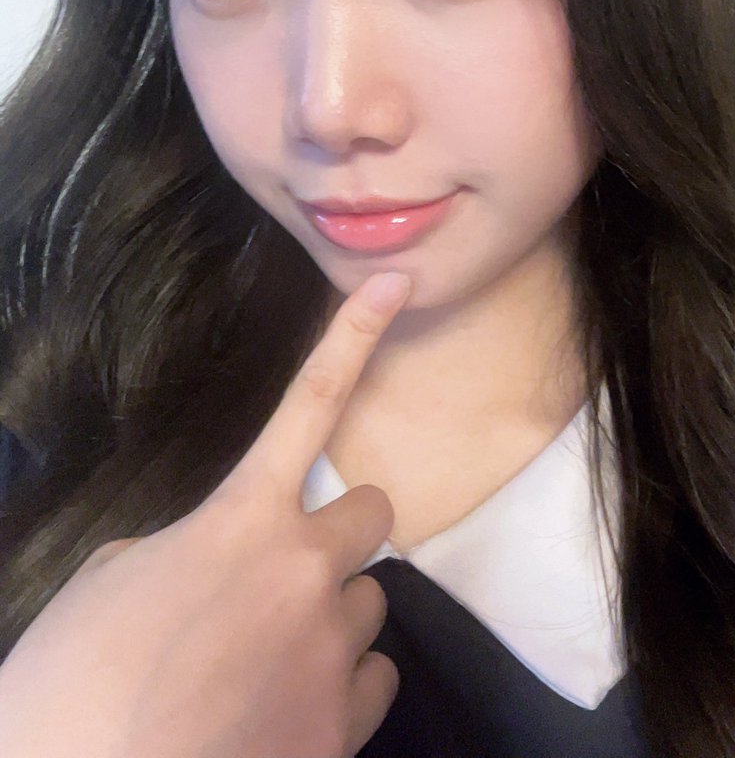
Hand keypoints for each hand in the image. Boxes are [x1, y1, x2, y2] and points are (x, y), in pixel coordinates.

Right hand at [0, 270, 412, 757]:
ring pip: (370, 602)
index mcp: (243, 519)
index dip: (356, 336)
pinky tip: (291, 704)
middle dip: (337, 530)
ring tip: (268, 655)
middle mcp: (306, 571)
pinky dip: (342, 683)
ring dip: (331, 613)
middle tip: (288, 569)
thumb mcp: (116, 578)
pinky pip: (375, 676)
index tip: (396, 284)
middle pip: (372, 512)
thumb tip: (226, 561)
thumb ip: (196, 545)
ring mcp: (332, 651)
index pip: (311, 403)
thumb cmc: (74, 679)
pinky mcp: (345, 728)